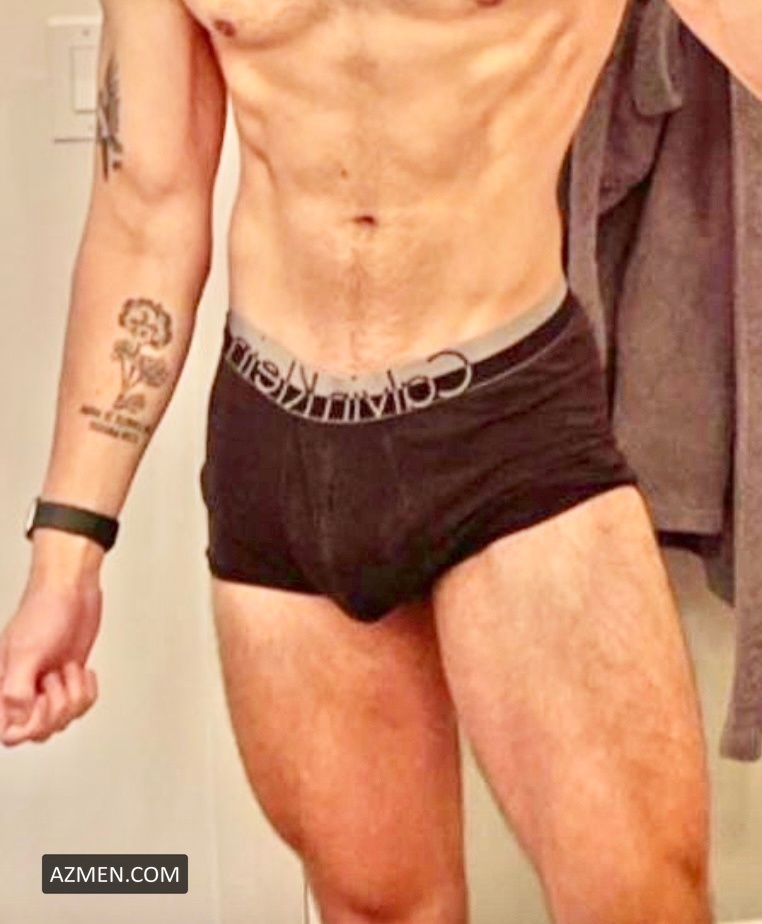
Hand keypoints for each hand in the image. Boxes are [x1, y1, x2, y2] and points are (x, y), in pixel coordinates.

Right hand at [0, 577, 101, 746]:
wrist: (74, 588)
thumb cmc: (45, 610)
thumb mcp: (27, 653)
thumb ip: (16, 690)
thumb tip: (14, 723)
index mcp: (3, 685)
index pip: (7, 732)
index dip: (26, 728)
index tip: (38, 704)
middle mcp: (23, 690)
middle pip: (39, 731)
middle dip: (56, 706)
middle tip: (54, 679)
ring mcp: (47, 686)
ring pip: (62, 720)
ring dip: (73, 695)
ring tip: (66, 668)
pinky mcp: (68, 680)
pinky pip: (80, 706)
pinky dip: (87, 690)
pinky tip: (80, 669)